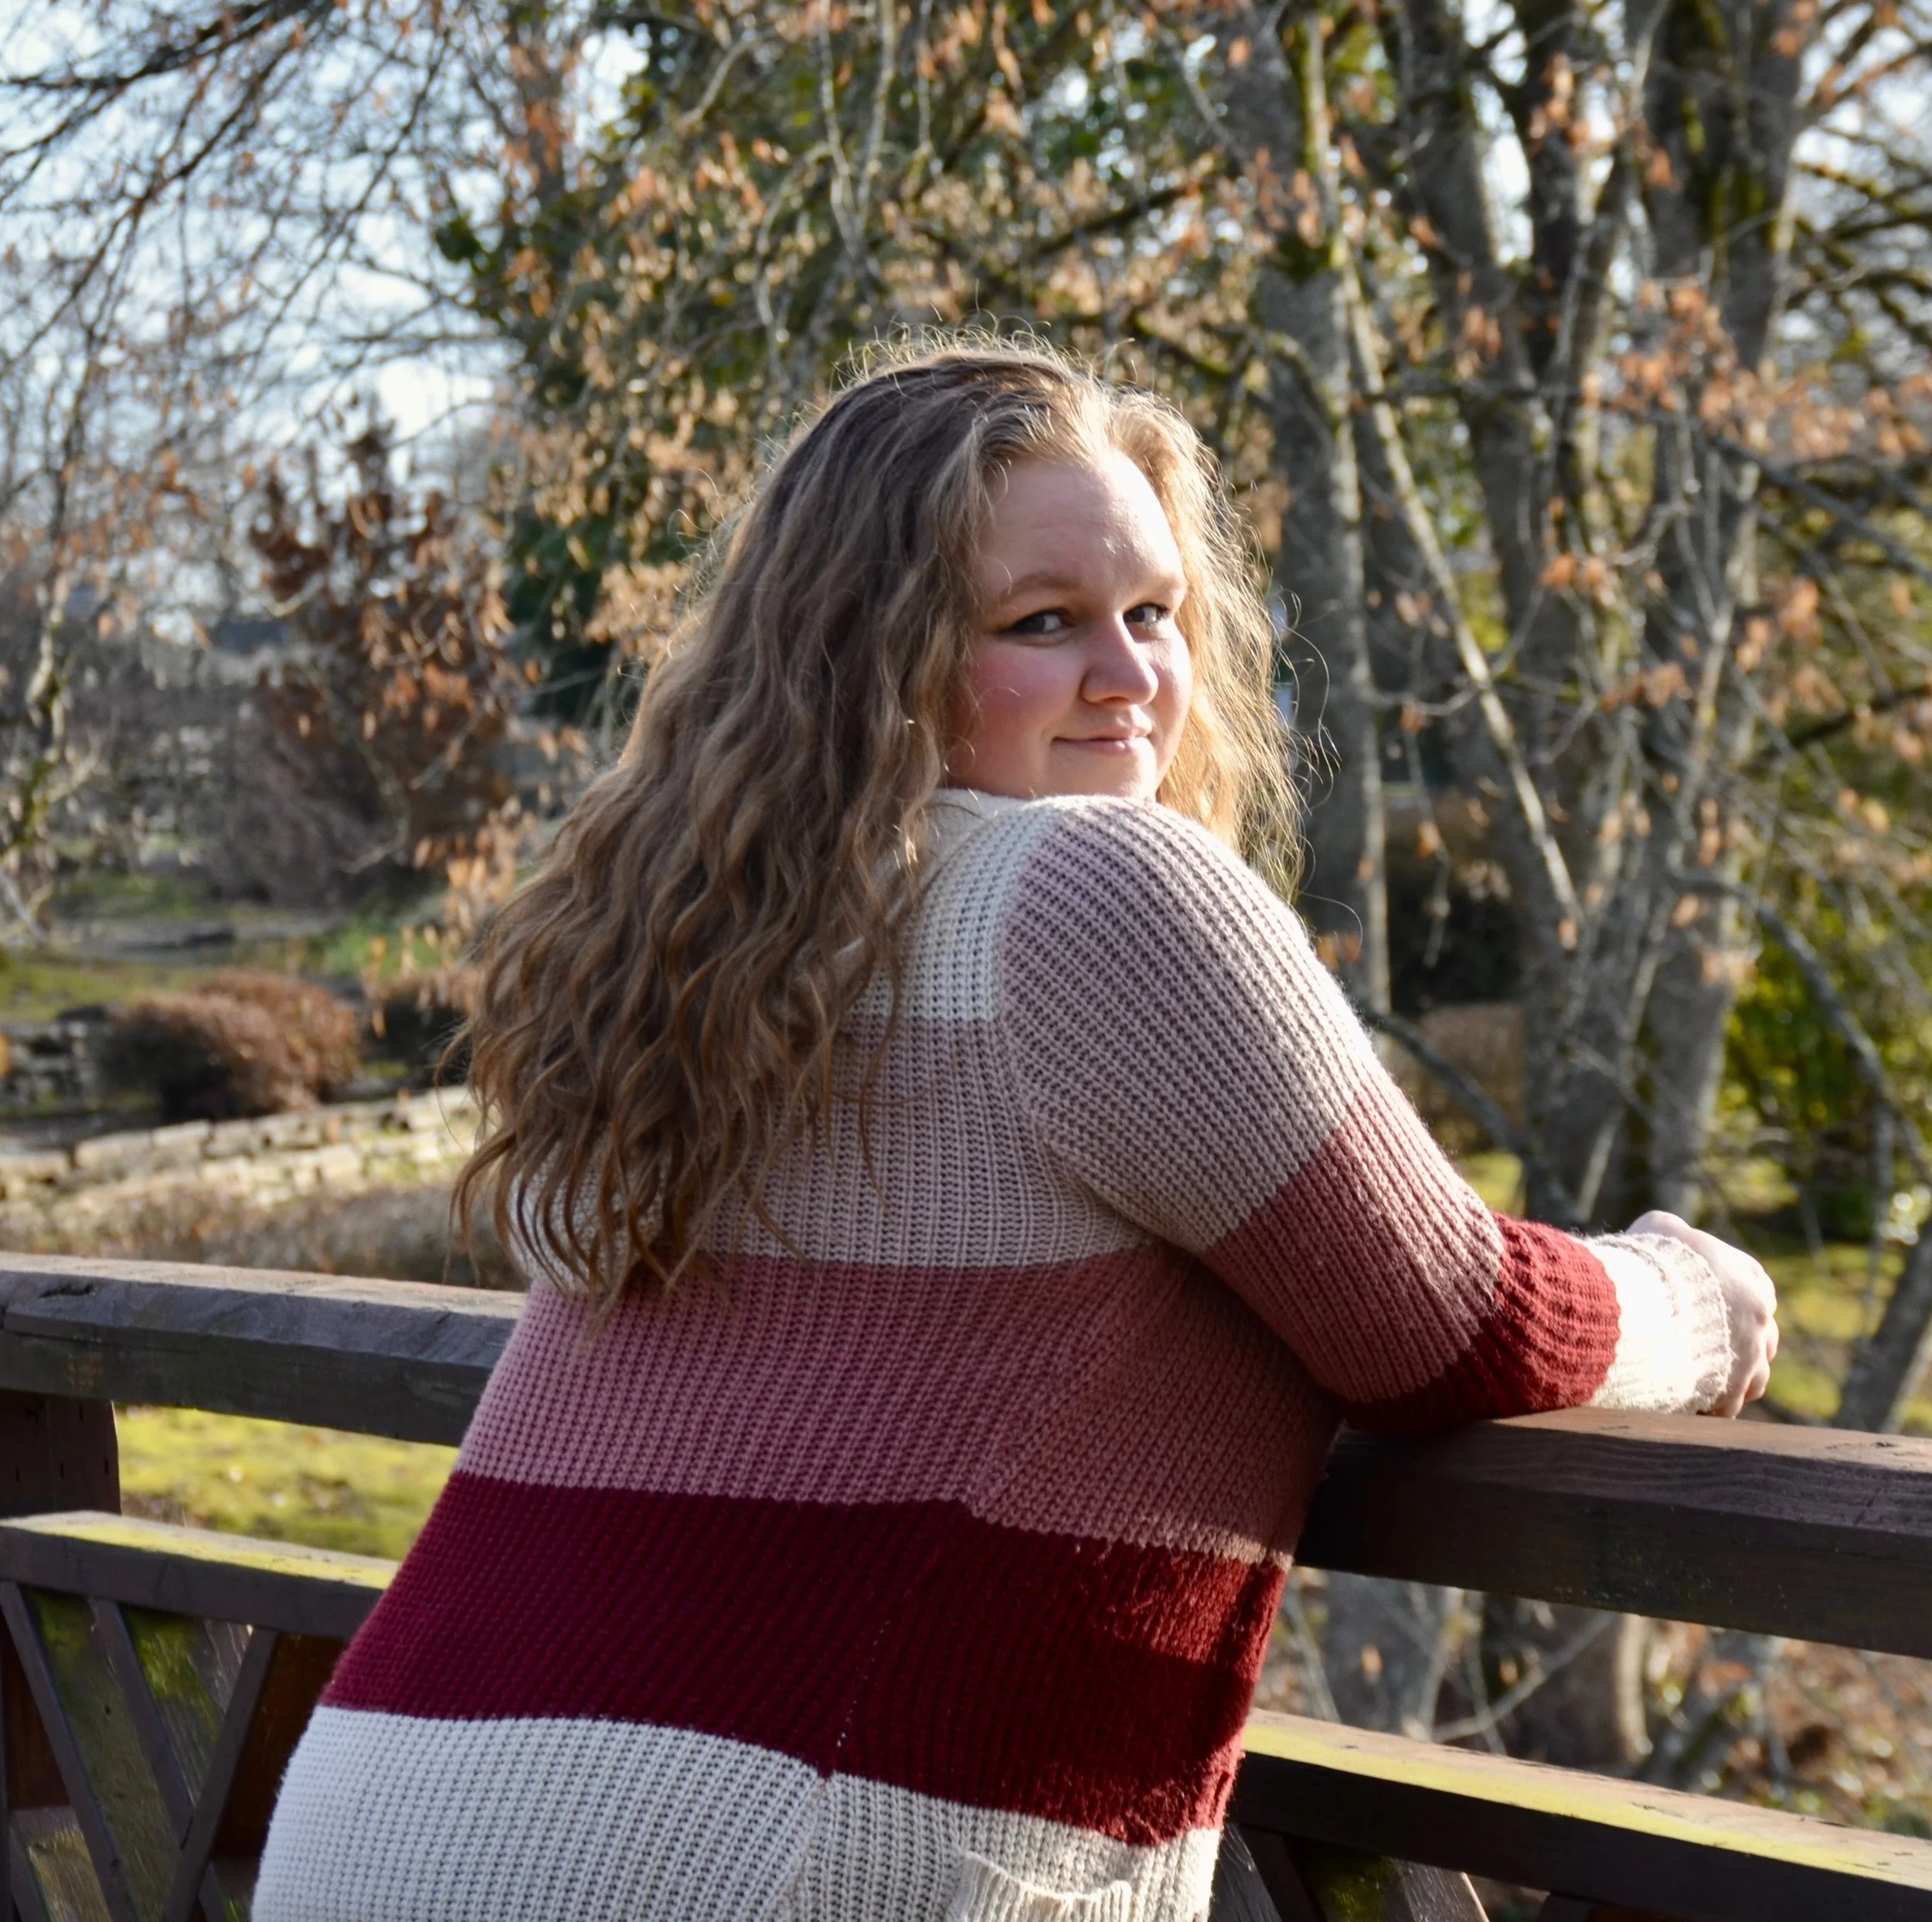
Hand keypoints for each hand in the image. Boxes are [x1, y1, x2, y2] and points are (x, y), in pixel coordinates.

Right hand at [1628, 1210, 1778, 1416]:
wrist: (1643, 1302)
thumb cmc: (1650, 1261)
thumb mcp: (1659, 1229)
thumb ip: (1675, 1234)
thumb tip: (1669, 1235)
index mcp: (1751, 1279)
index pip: (1758, 1294)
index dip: (1735, 1303)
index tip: (1714, 1311)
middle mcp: (1759, 1320)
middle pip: (1763, 1339)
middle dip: (1740, 1345)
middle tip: (1708, 1349)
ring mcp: (1750, 1357)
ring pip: (1756, 1377)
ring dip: (1735, 1379)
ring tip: (1705, 1381)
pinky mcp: (1731, 1389)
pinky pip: (1728, 1406)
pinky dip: (1713, 1406)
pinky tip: (1689, 1402)